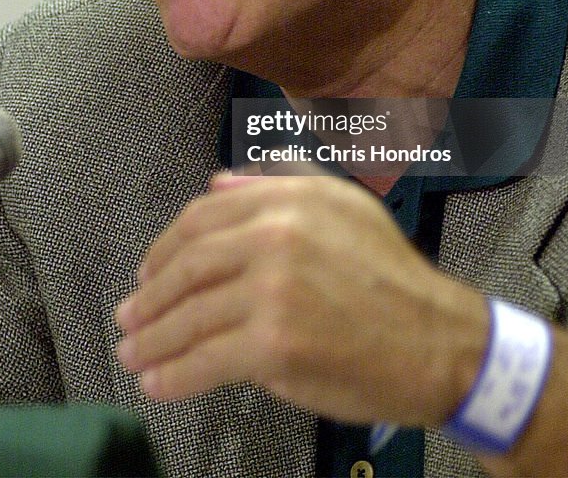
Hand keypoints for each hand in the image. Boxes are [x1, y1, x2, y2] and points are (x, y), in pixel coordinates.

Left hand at [115, 171, 487, 426]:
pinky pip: (204, 360)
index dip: (164, 246)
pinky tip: (159, 383)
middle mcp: (277, 237)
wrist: (438, 342)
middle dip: (149, 296)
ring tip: (134, 352)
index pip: (202, 217)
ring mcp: (273, 292)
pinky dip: (173, 375)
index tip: (147, 271)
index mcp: (289, 200)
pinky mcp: (274, 346)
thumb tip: (217, 184)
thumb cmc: (393, 279)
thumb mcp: (343, 207)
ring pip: (189, 316)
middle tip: (129, 316)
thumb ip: (276, 187)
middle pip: (187, 265)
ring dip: (151, 339)